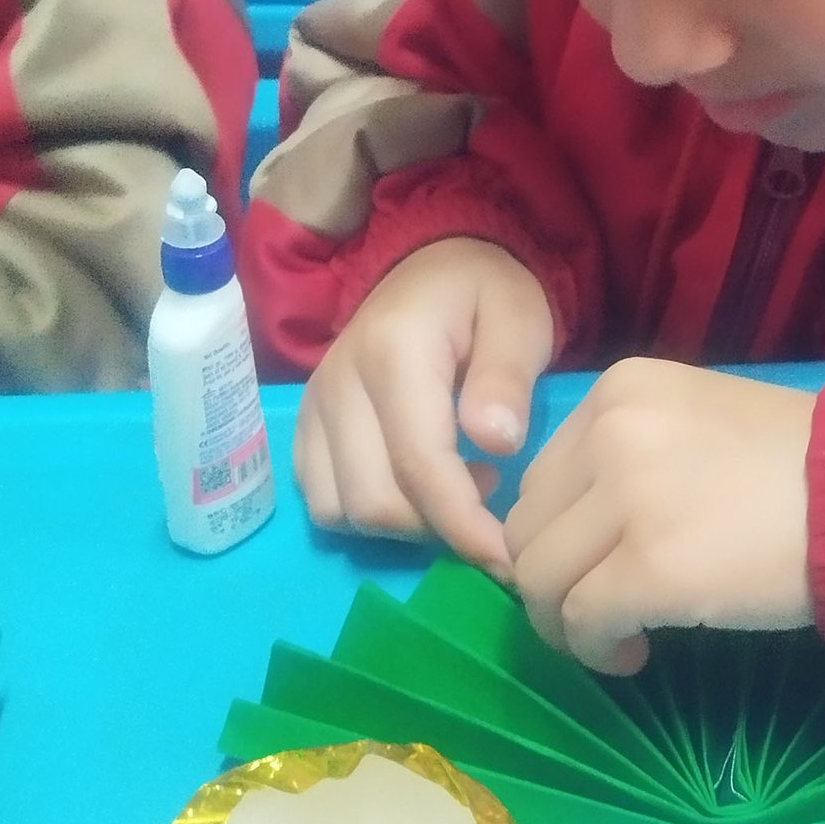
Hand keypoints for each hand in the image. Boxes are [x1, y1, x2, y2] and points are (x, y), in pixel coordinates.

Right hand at [294, 237, 554, 571]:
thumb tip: (496, 445)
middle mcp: (337, 384)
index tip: (508, 560)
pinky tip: (416, 486)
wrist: (434, 263)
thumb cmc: (486, 292)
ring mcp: (314, 407)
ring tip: (458, 486)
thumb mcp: (518, 318)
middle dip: (437, 529)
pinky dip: (368, 513)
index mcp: (391, 353)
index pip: (419, 465)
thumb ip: (505, 378)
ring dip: (402, 526)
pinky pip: (321, 499)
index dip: (463, 525)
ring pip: (340, 511)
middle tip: (492, 501)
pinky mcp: (306, 426)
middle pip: (372, 501)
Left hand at [504, 359, 815, 674]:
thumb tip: (573, 526)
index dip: (560, 532)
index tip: (597, 564)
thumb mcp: (698, 422)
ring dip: (567, 622)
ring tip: (618, 636)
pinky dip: (595, 650)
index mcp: (620, 390)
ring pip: (540, 578)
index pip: (541, 475)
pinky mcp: (650, 569)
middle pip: (527, 527)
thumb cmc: (800, 464)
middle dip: (553, 579)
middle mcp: (610, 432)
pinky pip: (581, 621)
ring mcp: (627, 500)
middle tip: (600, 611)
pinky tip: (633, 655)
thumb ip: (628, 453)